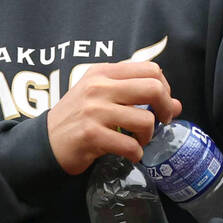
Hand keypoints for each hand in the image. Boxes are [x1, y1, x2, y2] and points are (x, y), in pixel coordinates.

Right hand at [47, 60, 181, 174]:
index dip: (164, 87)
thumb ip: (136, 95)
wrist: (45, 141)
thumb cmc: (78, 117)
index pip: (150, 68)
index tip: (161, 103)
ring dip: (148, 135)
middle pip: (153, 88)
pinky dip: (136, 153)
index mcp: (103, 72)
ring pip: (145, 120)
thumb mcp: (102, 96)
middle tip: (162, 121)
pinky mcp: (91, 135)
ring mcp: (94, 111)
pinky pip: (130, 145)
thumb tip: (177, 105)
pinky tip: (130, 153)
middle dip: (165, 108)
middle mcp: (98, 87)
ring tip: (139, 140)